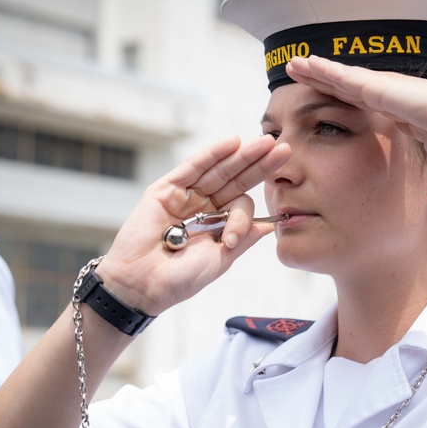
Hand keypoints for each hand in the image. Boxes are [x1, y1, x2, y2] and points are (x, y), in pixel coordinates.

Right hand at [95, 135, 290, 314]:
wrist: (142, 285)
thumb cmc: (180, 279)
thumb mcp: (221, 259)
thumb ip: (244, 239)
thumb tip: (271, 225)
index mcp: (218, 224)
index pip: (241, 205)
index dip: (244, 215)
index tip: (232, 237)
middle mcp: (203, 207)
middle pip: (235, 180)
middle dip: (259, 165)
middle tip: (284, 149)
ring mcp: (185, 196)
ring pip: (217, 170)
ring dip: (241, 155)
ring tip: (265, 142)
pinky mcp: (165, 189)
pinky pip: (192, 168)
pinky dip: (211, 154)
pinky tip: (233, 143)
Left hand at [284, 56, 426, 166]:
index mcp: (398, 112)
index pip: (363, 106)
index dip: (343, 101)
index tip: (326, 100)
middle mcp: (388, 96)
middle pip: (346, 88)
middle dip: (324, 82)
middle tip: (300, 74)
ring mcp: (382, 88)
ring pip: (339, 78)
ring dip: (315, 71)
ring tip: (293, 65)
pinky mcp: (377, 87)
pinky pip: (341, 78)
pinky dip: (321, 70)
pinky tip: (302, 65)